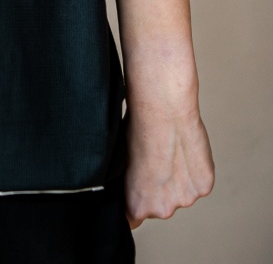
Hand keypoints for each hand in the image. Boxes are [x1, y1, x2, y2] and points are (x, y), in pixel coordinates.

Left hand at [124, 99, 214, 227]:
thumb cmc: (138, 129)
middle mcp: (163, 210)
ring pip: (181, 193)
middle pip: (160, 205)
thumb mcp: (123, 160)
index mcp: (138, 205)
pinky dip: (194, 170)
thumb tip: (132, 184)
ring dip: (178, 180)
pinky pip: (198, 182)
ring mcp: (186, 199)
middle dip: (158, 188)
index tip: (138, 186)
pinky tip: (185, 150)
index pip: (134, 217)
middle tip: (156, 161)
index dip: (136, 200)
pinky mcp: (204, 186)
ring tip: (171, 151)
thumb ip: (130, 182)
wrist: (163, 110)